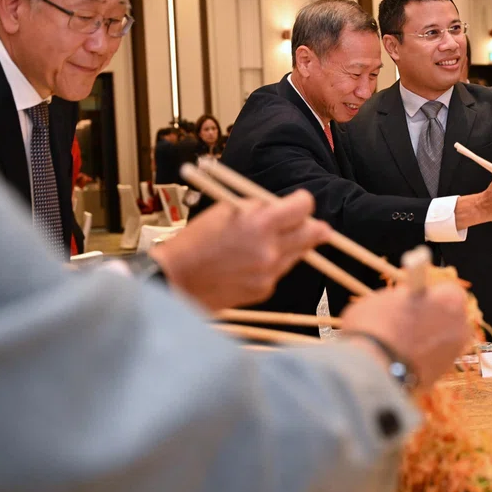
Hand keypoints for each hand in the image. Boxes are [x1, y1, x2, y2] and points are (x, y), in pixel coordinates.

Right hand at [149, 190, 329, 309]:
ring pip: (299, 253)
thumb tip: (284, 207)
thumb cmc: (197, 240)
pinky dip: (272, 265)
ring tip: (266, 243)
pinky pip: (280, 271)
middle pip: (315, 233)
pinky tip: (249, 263)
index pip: (304, 207)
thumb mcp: (227, 209)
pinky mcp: (265, 290)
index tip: (298, 203)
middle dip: (313, 226)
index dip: (303, 202)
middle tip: (308, 224)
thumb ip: (260, 208)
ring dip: (291, 245)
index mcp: (260, 223)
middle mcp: (271, 249)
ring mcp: (270, 272)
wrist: (176, 280)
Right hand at [340, 282, 470, 387]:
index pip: (447, 291)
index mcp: (451, 299)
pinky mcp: (439, 379)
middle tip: (405, 323)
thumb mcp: (384, 298)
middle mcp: (460, 327)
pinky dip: (418, 362)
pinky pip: (429, 363)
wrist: (372, 371)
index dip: (429, 296)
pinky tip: (397, 361)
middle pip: (448, 319)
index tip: (412, 300)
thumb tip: (405, 301)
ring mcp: (453, 356)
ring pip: (440, 343)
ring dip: (425, 343)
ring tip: (397, 346)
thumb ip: (403, 299)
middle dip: (431, 320)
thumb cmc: (377, 325)